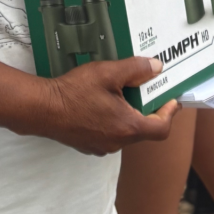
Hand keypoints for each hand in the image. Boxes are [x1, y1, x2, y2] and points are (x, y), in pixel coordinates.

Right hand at [42, 57, 178, 155]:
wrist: (42, 109)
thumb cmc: (74, 92)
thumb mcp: (108, 73)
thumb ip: (135, 69)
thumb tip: (156, 68)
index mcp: (127, 127)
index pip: (161, 128)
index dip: (169, 113)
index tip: (171, 99)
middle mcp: (118, 142)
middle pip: (144, 129)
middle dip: (148, 109)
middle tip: (146, 88)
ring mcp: (102, 146)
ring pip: (127, 131)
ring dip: (130, 113)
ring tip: (123, 91)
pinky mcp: (89, 145)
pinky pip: (111, 134)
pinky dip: (115, 119)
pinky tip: (103, 102)